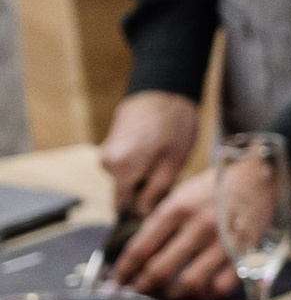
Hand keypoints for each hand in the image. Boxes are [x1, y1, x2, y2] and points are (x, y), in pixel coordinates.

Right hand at [99, 90, 197, 222]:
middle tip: (172, 179)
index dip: (142, 211)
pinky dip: (140, 164)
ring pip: (126, 178)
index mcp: (120, 168)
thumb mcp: (174, 162)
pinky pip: (125, 164)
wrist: (164, 86)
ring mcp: (106, 150)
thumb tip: (142, 214)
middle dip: (146, 192)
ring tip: (166, 161)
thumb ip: (156, 191)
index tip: (161, 206)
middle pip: (125, 192)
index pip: (123, 207)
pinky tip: (157, 152)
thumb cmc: (174, 123)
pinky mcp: (111, 142)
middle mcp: (106, 162)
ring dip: (144, 177)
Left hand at [114, 167, 240, 299]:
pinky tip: (200, 292)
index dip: (124, 269)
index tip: (117, 280)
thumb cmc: (215, 187)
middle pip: (160, 269)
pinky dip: (206, 294)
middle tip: (137, 292)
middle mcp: (198, 226)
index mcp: (177, 209)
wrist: (257, 176)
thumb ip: (162, 222)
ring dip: (173, 294)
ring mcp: (222, 242)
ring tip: (167, 293)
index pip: (141, 247)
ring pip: (189, 283)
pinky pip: (220, 286)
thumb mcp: (182, 195)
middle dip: (142, 286)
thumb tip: (140, 253)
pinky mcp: (243, 254)